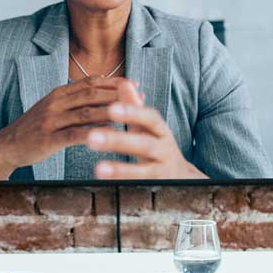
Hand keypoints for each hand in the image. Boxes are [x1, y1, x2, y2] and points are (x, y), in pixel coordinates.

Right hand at [0, 78, 125, 179]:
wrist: (6, 145)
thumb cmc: (35, 130)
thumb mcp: (54, 110)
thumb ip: (75, 103)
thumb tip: (104, 98)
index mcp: (59, 93)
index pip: (91, 82)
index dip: (114, 82)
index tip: (134, 84)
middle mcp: (56, 102)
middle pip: (92, 93)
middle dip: (118, 95)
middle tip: (139, 98)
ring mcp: (51, 120)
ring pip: (87, 112)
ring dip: (112, 113)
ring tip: (132, 115)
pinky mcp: (48, 138)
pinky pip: (76, 134)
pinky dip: (96, 133)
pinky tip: (111, 136)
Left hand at [86, 80, 205, 180]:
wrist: (182, 177)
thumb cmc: (157, 147)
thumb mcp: (148, 127)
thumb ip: (134, 107)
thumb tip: (122, 82)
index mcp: (161, 131)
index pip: (148, 118)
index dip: (131, 113)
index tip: (110, 108)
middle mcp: (165, 150)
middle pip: (144, 145)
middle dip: (118, 141)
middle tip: (91, 137)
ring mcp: (163, 173)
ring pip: (144, 171)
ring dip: (120, 170)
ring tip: (97, 169)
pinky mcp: (159, 190)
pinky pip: (141, 190)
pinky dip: (124, 189)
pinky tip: (105, 187)